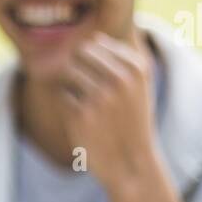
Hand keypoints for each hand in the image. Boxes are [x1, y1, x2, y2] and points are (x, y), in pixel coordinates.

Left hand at [59, 33, 160, 191]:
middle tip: (85, 89)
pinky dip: (69, 105)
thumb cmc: (131, 122)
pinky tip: (85, 120)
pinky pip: (63, 95)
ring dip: (71, 86)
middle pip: (79, 53)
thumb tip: (93, 37)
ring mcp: (100, 95)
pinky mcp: (80, 113)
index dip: (89, 58)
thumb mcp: (138, 87)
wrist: (131, 164)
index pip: (97, 42)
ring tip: (88, 104)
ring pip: (68, 72)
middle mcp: (120, 78)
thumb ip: (121, 59)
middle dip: (76, 66)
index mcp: (136, 67)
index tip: (97, 77)